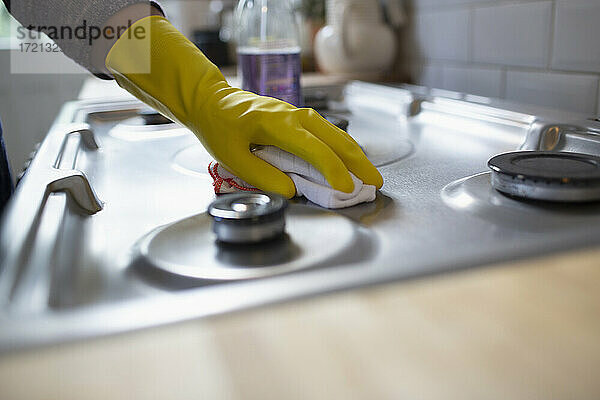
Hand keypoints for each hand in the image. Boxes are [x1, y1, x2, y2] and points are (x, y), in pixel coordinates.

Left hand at [106, 17, 382, 197]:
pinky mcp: (298, 117)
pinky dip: (343, 146)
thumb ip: (262, 175)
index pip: (315, 150)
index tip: (346, 189)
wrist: (212, 101)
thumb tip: (292, 190)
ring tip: (369, 173)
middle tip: (376, 183)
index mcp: (279, 124)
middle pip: (336, 139)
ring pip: (336, 133)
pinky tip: (350, 158)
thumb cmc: (219, 128)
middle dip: (358, 162)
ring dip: (355, 154)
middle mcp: (295, 116)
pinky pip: (327, 132)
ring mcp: (299, 114)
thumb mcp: (232, 156)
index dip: (334, 171)